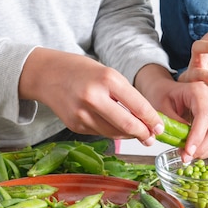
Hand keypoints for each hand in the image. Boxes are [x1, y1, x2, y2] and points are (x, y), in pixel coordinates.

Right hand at [19, 48, 163, 144]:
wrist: (47, 73)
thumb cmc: (81, 70)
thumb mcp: (107, 73)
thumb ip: (125, 95)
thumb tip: (145, 119)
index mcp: (107, 79)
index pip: (137, 105)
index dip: (152, 120)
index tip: (160, 127)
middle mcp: (94, 97)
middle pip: (127, 125)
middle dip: (143, 134)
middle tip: (152, 137)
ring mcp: (82, 113)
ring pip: (114, 133)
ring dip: (128, 136)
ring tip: (137, 133)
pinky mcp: (74, 125)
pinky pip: (100, 133)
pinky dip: (111, 132)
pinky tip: (115, 126)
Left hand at [135, 64, 207, 161]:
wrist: (169, 91)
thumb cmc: (164, 96)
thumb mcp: (162, 107)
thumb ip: (172, 123)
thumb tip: (182, 142)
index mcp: (199, 90)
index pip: (204, 115)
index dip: (198, 136)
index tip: (188, 151)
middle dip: (203, 147)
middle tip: (186, 157)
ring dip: (206, 150)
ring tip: (187, 154)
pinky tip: (194, 151)